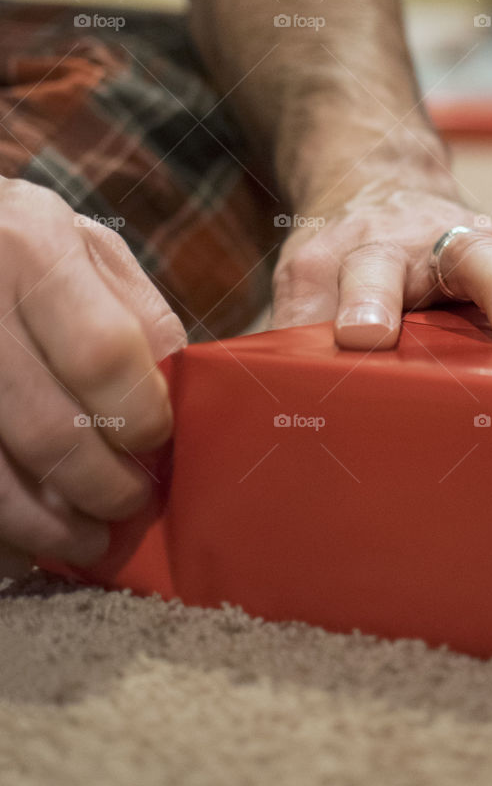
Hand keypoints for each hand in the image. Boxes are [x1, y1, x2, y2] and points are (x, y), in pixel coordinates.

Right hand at [0, 180, 185, 578]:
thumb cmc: (22, 243)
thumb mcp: (85, 246)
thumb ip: (136, 311)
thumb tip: (176, 391)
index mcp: (30, 249)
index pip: (101, 354)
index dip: (139, 414)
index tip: (158, 440)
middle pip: (46, 428)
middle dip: (102, 484)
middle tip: (132, 503)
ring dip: (46, 525)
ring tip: (87, 541)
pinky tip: (23, 542)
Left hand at [270, 180, 491, 349]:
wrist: (375, 185)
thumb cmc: (339, 259)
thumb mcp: (301, 286)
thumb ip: (292, 336)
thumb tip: (268, 411)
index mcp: (347, 253)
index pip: (350, 278)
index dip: (361, 304)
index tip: (363, 337)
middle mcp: (412, 239)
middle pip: (448, 257)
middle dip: (490, 289)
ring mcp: (469, 237)